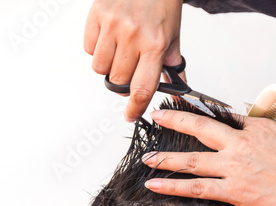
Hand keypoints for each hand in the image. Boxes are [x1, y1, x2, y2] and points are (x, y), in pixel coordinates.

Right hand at [84, 0, 183, 121]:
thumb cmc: (162, 3)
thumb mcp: (173, 37)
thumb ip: (173, 68)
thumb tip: (177, 93)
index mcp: (154, 45)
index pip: (142, 89)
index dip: (135, 108)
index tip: (131, 115)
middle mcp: (133, 36)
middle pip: (118, 82)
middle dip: (123, 82)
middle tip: (130, 69)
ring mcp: (113, 25)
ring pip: (100, 68)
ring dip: (108, 66)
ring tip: (119, 50)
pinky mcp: (97, 14)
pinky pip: (89, 48)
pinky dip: (97, 48)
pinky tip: (109, 37)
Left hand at [143, 109, 275, 205]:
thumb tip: (254, 110)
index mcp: (259, 128)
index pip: (224, 115)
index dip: (203, 110)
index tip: (186, 107)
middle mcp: (243, 145)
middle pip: (201, 129)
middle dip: (175, 121)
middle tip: (156, 117)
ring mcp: (236, 168)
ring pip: (193, 160)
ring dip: (166, 158)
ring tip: (147, 158)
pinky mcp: (235, 192)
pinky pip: (197, 188)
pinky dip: (174, 187)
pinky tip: (156, 185)